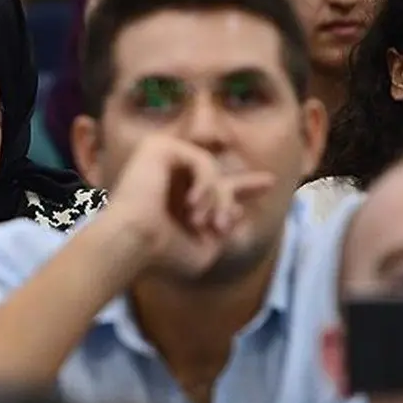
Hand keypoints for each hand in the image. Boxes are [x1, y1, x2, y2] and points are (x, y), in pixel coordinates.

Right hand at [101, 133, 274, 279]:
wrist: (132, 244)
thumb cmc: (162, 255)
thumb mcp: (204, 249)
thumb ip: (222, 230)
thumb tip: (238, 208)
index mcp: (175, 196)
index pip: (216, 185)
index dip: (245, 185)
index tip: (270, 183)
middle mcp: (167, 174)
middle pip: (218, 175)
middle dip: (230, 198)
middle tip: (223, 225)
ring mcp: (160, 157)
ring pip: (212, 169)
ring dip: (217, 198)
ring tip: (205, 222)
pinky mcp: (157, 147)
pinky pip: (201, 159)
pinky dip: (206, 183)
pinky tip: (193, 205)